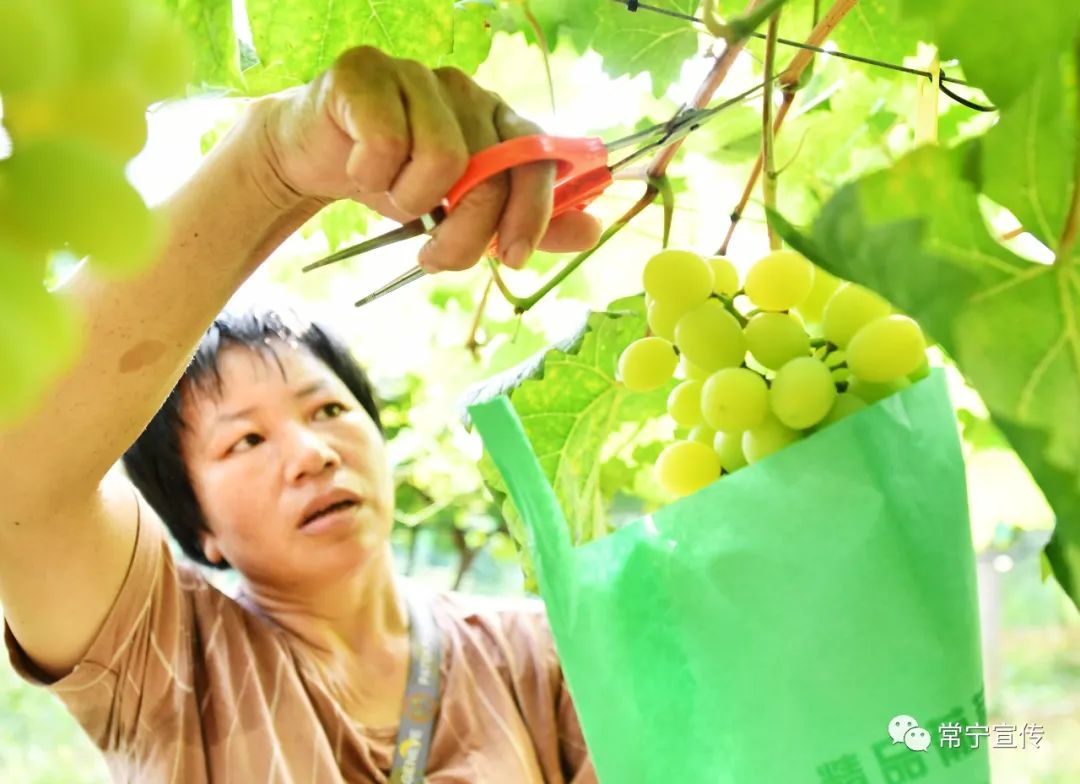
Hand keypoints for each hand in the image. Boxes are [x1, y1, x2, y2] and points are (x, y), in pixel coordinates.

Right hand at [260, 46, 601, 271]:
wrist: (317, 158)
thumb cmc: (397, 182)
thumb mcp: (462, 214)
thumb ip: (521, 222)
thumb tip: (592, 231)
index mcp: (499, 120)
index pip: (539, 161)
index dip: (533, 214)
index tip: (514, 258)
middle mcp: (466, 90)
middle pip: (491, 172)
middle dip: (465, 233)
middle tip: (435, 257)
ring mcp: (417, 74)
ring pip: (442, 158)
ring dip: (411, 200)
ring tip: (392, 196)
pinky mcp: (367, 72)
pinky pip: (387, 141)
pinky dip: (373, 174)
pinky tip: (360, 169)